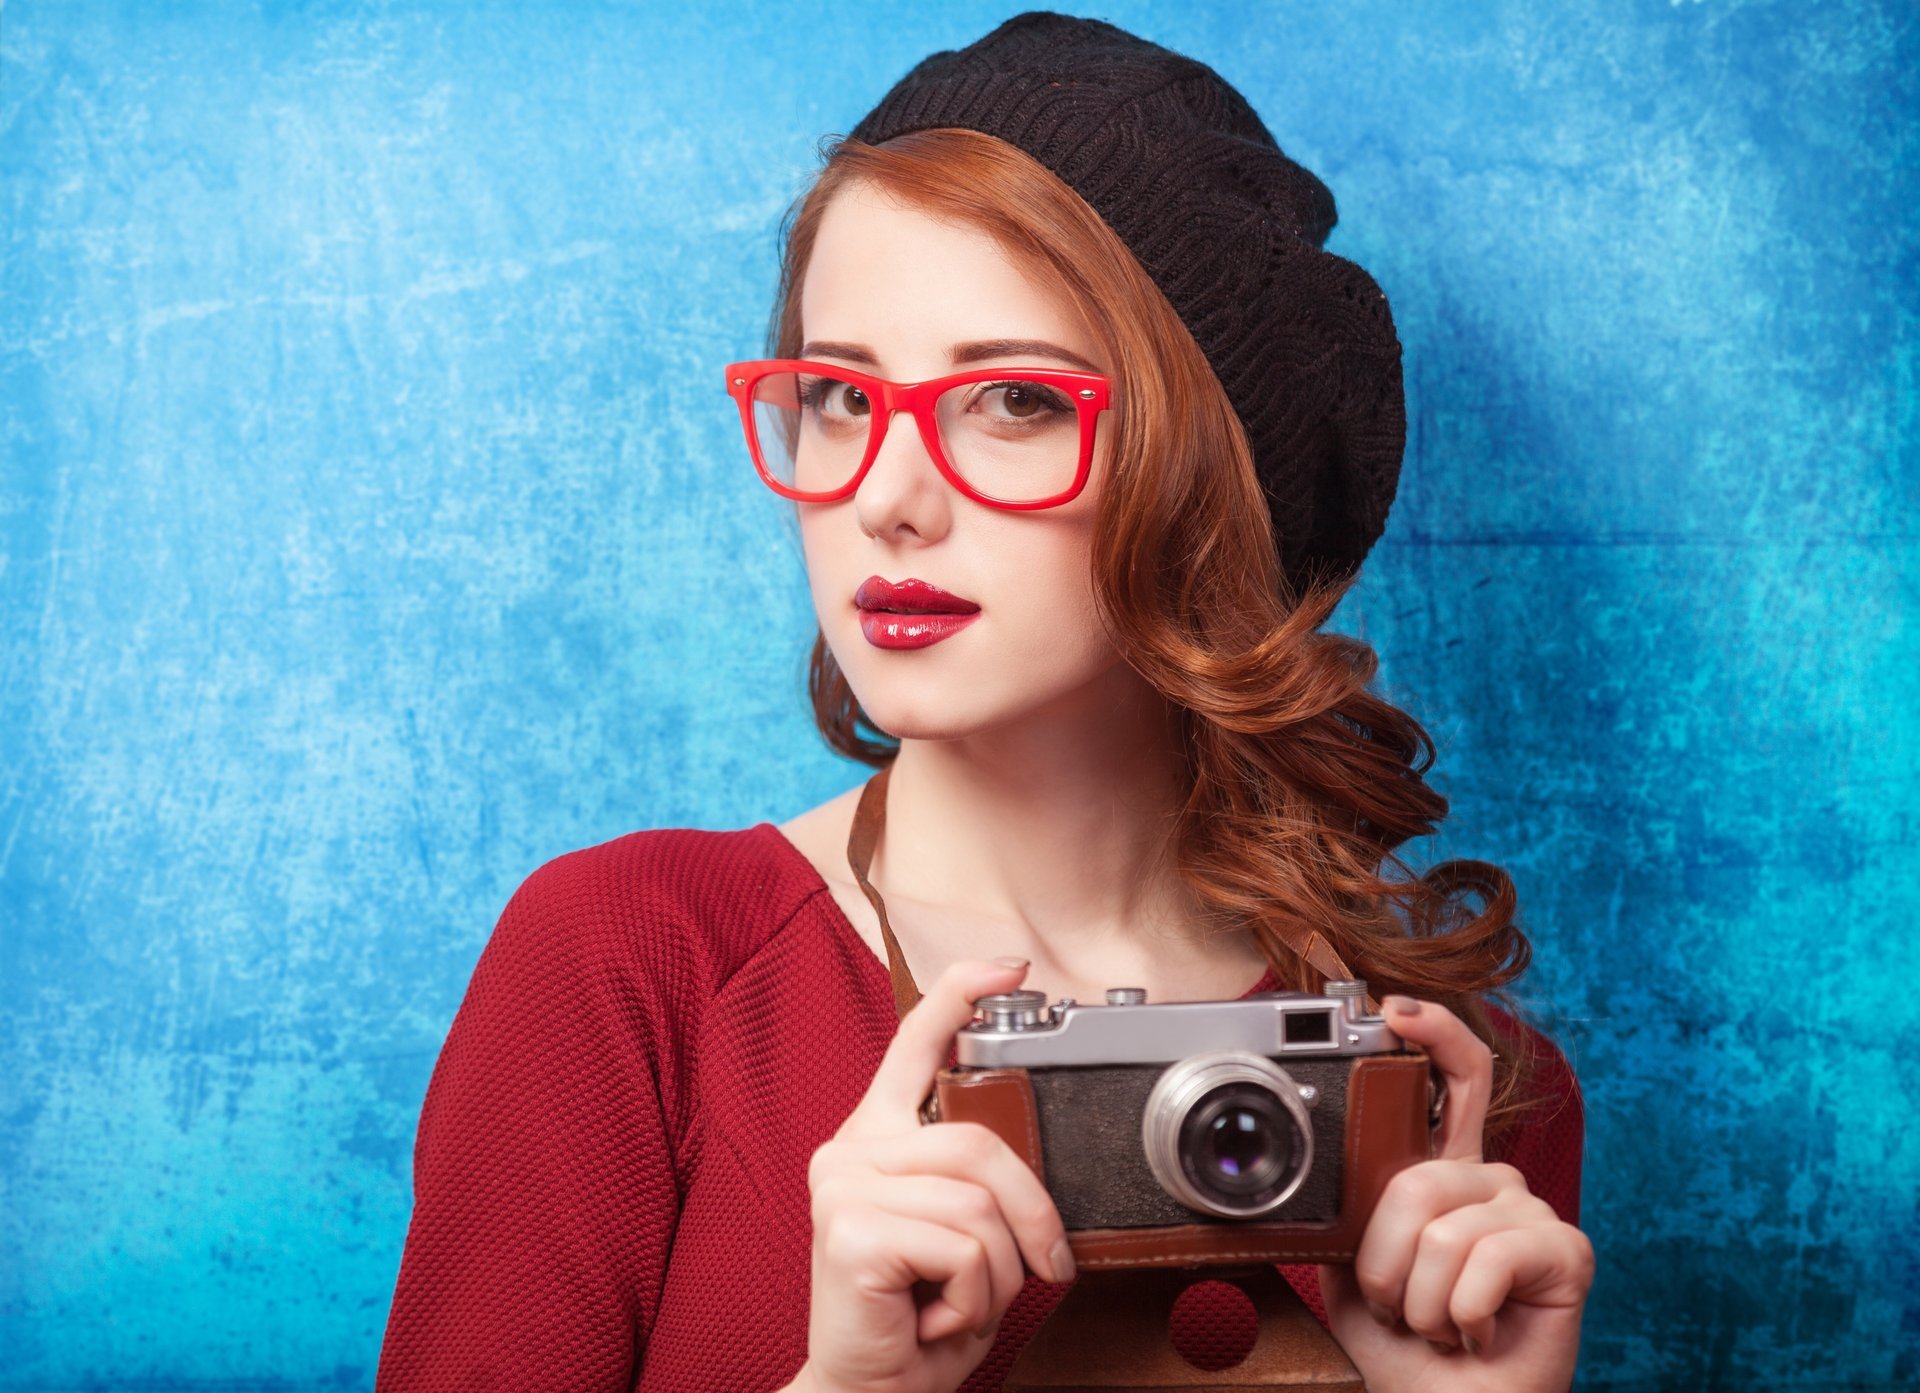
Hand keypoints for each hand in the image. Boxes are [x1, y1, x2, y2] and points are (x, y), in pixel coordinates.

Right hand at [797, 957, 1075, 1392]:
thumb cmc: (920, 1320)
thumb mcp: (963, 1234)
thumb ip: (980, 1179)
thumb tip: (1030, 1154)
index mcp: (876, 1137)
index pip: (914, 1042)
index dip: (962, 992)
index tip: (1010, 966)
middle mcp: (849, 1149)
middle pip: (979, 1141)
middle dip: (1033, 1215)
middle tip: (1040, 1267)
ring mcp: (841, 1183)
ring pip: (979, 1202)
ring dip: (999, 1272)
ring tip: (960, 1301)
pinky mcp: (847, 1227)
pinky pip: (963, 1246)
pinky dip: (974, 1297)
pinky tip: (933, 1314)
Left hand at [1318, 995, 1593, 1392]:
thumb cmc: (1400, 1348)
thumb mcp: (1350, 1267)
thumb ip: (1346, 1208)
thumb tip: (1298, 1169)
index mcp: (1441, 1173)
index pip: (1452, 1078)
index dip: (1432, 1032)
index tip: (1394, 1010)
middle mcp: (1489, 1181)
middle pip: (1418, 1176)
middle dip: (1385, 1261)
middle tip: (1398, 1307)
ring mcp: (1531, 1212)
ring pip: (1444, 1228)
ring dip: (1419, 1300)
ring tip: (1438, 1325)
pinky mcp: (1567, 1252)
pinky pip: (1487, 1259)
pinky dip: (1460, 1313)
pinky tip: (1475, 1332)